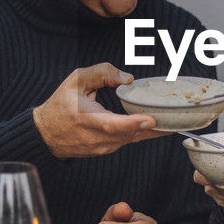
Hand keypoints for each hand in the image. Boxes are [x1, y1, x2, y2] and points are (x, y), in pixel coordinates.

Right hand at [33, 64, 162, 159]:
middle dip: (155, 127)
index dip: (132, 123)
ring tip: (174, 119)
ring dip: (152, 131)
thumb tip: (127, 79)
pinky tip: (156, 124)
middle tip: (177, 117)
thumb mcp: (76, 80)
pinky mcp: (107, 150)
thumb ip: (102, 73)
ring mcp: (102, 147)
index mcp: (85, 118)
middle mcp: (96, 137)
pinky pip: (129, 141)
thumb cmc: (61, 105)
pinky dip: (143, 133)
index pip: (111, 124)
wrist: (46, 134)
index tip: (150, 119)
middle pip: (130, 134)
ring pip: (133, 139)